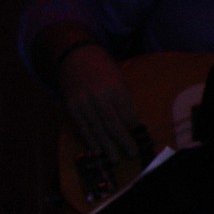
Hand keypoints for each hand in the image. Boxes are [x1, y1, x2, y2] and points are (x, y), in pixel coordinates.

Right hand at [57, 43, 144, 161]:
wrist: (74, 55)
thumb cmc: (101, 65)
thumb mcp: (118, 77)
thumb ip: (123, 98)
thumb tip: (132, 122)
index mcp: (114, 86)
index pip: (126, 111)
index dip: (133, 126)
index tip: (141, 138)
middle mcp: (98, 96)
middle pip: (112, 122)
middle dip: (122, 140)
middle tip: (131, 153)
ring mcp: (83, 102)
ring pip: (96, 127)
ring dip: (106, 144)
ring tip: (114, 158)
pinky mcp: (72, 106)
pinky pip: (81, 126)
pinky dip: (89, 139)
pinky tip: (96, 150)